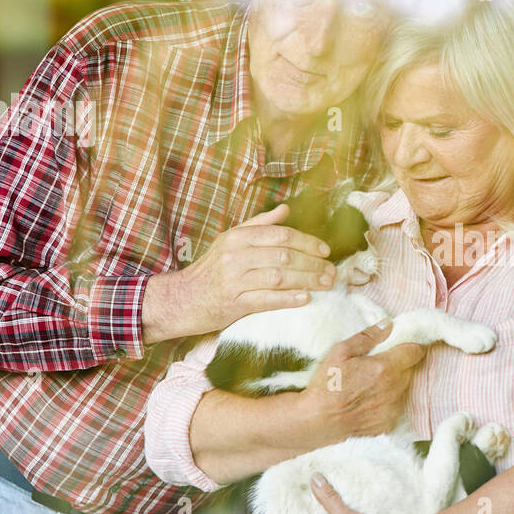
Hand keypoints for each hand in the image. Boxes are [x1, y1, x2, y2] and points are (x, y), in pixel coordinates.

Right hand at [142, 203, 335, 343]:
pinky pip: (265, 299)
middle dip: (313, 264)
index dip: (307, 242)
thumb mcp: (231, 241)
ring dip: (307, 281)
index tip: (325, 251)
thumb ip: (259, 225)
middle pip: (284, 256)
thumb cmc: (211, 270)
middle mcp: (235, 255)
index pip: (280, 235)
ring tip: (326, 284)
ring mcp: (233, 280)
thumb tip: (286, 209)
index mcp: (238, 237)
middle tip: (332, 272)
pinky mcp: (232, 303)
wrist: (182, 299)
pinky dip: (287, 298)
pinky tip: (305, 299)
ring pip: (278, 277)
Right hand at [298, 320, 426, 441]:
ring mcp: (393, 408)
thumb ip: (367, 336)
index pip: (416, 351)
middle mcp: (394, 388)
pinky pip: (396, 406)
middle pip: (411, 370)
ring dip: (395, 383)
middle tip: (379, 365)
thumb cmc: (327, 385)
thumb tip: (388, 324)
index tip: (402, 346)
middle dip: (400, 364)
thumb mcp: (340, 352)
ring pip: (405, 388)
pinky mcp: (389, 423)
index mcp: (386, 368)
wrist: (319, 420)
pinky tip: (370, 400)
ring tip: (372, 384)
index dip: (411, 346)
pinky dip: (388, 401)